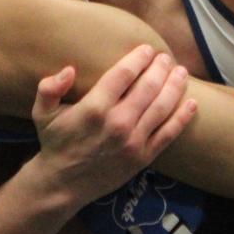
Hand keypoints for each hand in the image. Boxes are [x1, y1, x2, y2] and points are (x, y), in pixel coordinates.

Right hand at [32, 45, 195, 203]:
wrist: (63, 184)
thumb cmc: (55, 142)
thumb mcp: (42, 113)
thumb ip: (49, 88)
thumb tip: (69, 69)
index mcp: (94, 108)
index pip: (124, 74)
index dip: (138, 58)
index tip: (146, 49)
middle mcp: (117, 123)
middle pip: (148, 87)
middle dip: (160, 68)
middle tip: (165, 58)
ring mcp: (133, 141)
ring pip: (162, 107)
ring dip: (175, 86)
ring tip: (181, 72)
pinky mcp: (143, 157)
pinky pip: (169, 134)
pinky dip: (183, 117)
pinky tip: (192, 102)